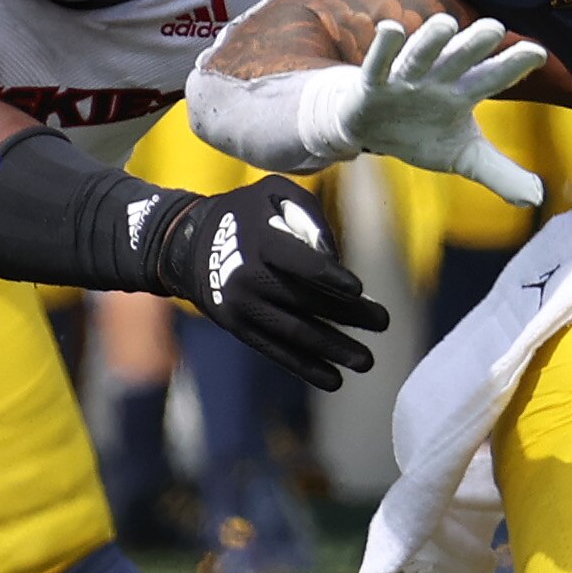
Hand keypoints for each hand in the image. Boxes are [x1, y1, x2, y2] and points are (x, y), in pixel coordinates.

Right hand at [152, 177, 388, 390]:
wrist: (187, 246)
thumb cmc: (243, 214)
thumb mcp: (272, 192)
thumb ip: (308, 213)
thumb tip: (334, 257)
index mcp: (261, 241)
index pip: (301, 263)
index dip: (330, 278)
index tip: (359, 290)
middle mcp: (250, 278)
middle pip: (307, 302)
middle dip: (350, 315)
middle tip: (384, 322)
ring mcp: (244, 308)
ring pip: (296, 333)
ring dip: (334, 349)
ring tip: (366, 361)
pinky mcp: (240, 328)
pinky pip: (276, 352)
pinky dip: (306, 368)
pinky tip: (334, 379)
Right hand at [305, 15, 550, 204]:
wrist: (371, 131)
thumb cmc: (422, 134)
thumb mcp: (463, 157)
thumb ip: (500, 174)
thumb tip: (536, 198)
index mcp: (463, 93)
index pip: (493, 78)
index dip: (513, 65)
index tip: (538, 54)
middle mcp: (437, 78)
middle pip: (459, 58)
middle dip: (474, 44)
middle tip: (494, 28)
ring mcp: (405, 78)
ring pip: (420, 55)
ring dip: (431, 41)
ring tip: (445, 24)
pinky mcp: (373, 83)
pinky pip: (377, 64)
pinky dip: (383, 48)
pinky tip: (391, 30)